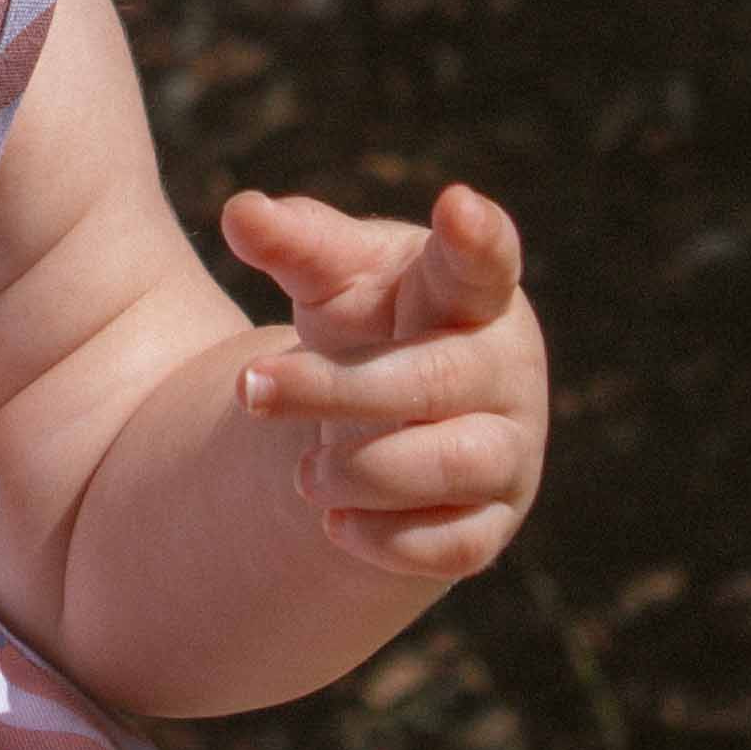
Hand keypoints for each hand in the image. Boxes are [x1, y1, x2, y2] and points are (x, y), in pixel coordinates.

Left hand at [221, 180, 545, 585]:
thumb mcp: (335, 276)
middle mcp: (505, 366)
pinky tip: (337, 525)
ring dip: (362, 471)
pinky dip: (388, 539)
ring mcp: (510, 447)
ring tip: (301, 474)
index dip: (475, 236)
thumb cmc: (373, 321)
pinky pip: (454, 546)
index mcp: (469, 291)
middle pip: (431, 379)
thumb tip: (240, 213)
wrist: (396, 417)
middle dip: (333, 388)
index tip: (457, 204)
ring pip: (449, 465)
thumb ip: (295, 242)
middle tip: (248, 388)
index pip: (483, 260)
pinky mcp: (494, 522)